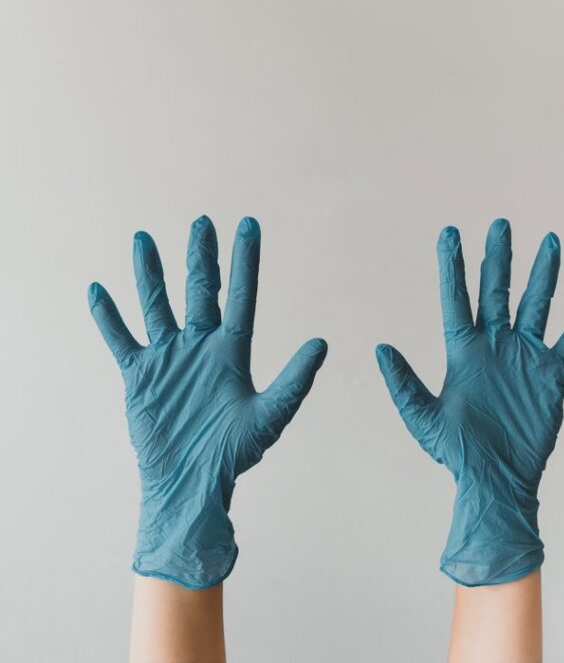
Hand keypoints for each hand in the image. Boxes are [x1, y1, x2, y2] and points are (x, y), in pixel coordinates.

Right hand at [89, 215, 327, 589]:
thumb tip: (322, 342)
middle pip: (200, 290)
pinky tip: (97, 289)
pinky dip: (108, 316)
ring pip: (157, 304)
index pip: (241, 295)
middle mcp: (200, 346)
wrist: (189, 486)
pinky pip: (121, 339)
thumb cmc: (232, 456)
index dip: (245, 260)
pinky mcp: (140, 375)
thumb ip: (295, 380)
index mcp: (232, 351)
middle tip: (202, 222)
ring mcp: (169, 357)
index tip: (248, 224)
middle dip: (201, 256)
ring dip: (149, 273)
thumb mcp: (270, 416)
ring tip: (143, 238)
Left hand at [376, 219, 563, 586]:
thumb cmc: (456, 454)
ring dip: (543, 275)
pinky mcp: (550, 376)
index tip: (449, 233)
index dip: (453, 265)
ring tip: (550, 242)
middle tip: (499, 224)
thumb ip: (403, 384)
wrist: (496, 481)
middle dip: (499, 257)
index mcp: (463, 350)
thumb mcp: (423, 419)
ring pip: (535, 306)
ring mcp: (523, 357)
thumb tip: (379, 348)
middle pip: (497, 291)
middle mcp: (494, 345)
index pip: (456, 297)